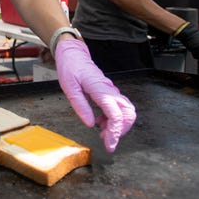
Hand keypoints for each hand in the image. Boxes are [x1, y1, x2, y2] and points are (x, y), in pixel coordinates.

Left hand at [55, 38, 135, 152]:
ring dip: (118, 125)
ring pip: (126, 111)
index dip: (115, 133)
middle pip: (128, 114)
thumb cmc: (70, 67)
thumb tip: (90, 124)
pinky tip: (100, 121)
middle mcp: (110, 90)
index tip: (109, 145)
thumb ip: (80, 105)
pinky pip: (118, 107)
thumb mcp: (69, 87)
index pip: (116, 115)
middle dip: (121, 130)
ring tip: (102, 131)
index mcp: (100, 89)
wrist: (73, 53)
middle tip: (106, 139)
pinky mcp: (110, 92)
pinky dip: (113, 119)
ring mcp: (112, 90)